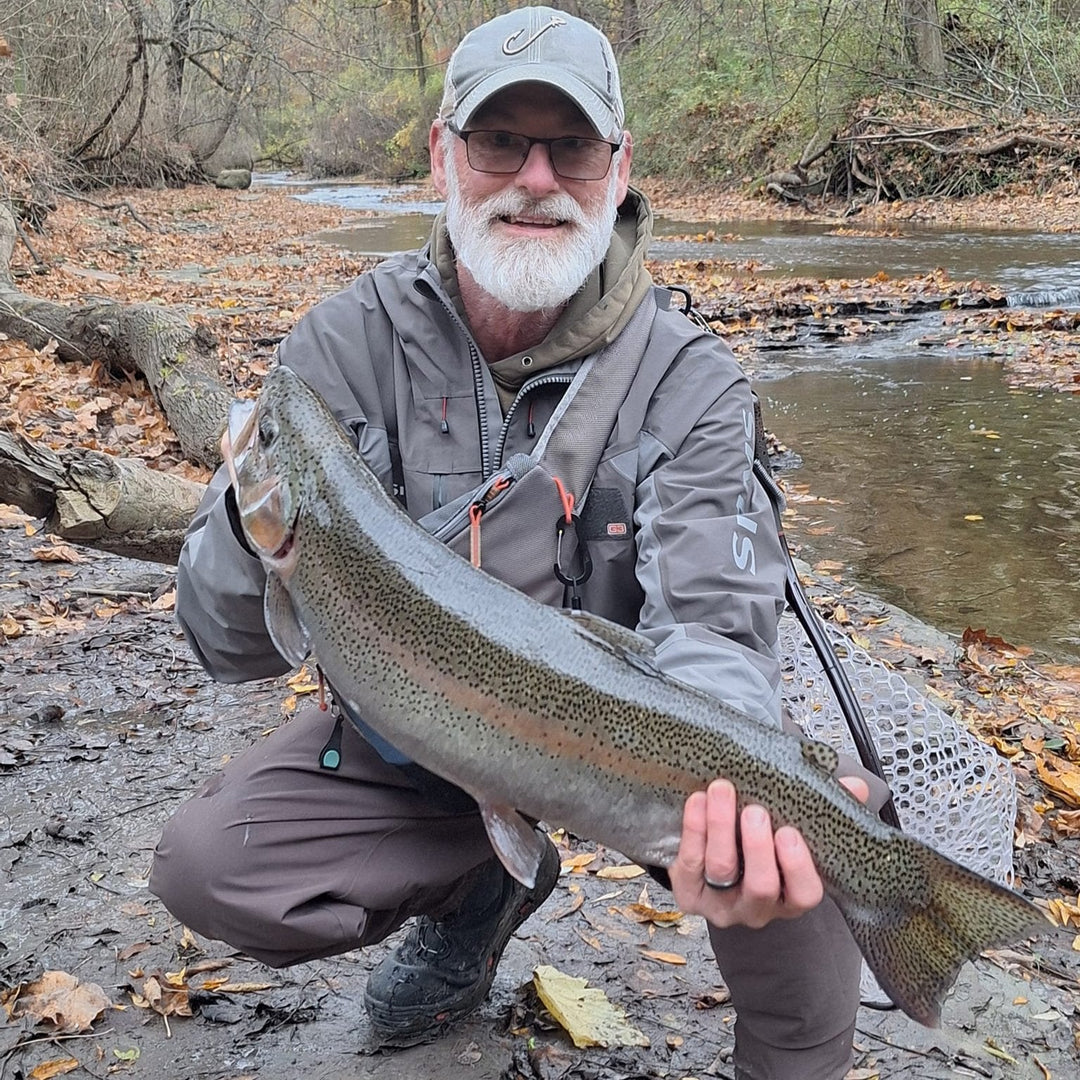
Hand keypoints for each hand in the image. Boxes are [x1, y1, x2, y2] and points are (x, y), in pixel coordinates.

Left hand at [669, 776, 869, 928]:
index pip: (804, 894)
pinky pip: (689, 864)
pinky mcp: (688, 894)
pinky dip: (693, 829)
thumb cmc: (762, 842)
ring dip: (720, 827)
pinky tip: (697, 800)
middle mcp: (758, 908)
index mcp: (790, 896)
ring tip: (722, 791)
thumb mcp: (796, 827)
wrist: (711, 855)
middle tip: (755, 810)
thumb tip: (855, 785)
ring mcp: (721, 904)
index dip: (797, 866)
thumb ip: (828, 808)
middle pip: (761, 886)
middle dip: (758, 846)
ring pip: (721, 870)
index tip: (790, 831)